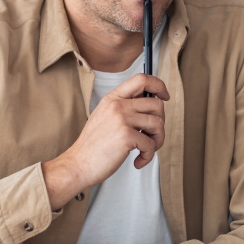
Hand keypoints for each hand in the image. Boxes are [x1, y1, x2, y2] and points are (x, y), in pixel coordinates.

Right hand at [42, 73, 168, 208]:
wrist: (79, 163)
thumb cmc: (93, 145)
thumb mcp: (105, 116)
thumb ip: (124, 107)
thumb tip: (150, 105)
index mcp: (113, 98)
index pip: (142, 79)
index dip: (159, 85)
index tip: (164, 96)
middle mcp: (117, 105)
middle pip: (157, 104)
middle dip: (161, 123)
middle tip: (152, 136)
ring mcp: (121, 119)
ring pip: (158, 124)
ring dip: (157, 141)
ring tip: (146, 150)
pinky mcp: (126, 136)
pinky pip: (151, 143)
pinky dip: (148, 156)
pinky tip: (138, 160)